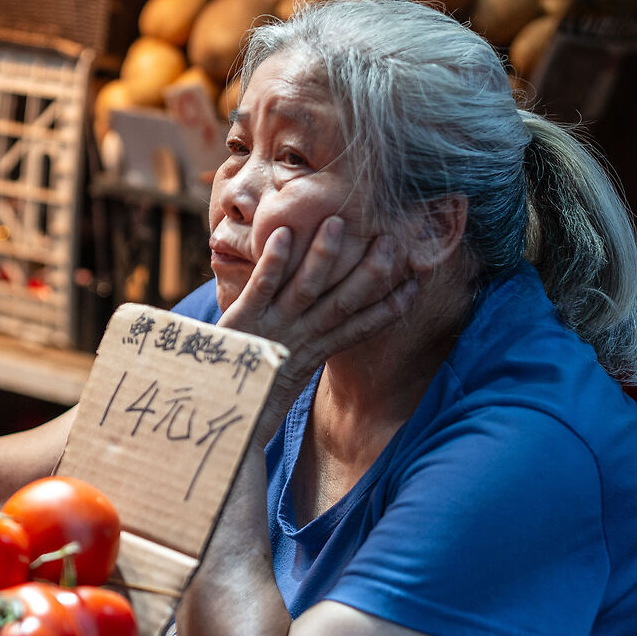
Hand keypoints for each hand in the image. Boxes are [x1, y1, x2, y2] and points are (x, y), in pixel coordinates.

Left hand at [217, 216, 418, 384]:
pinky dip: (273, 261)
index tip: (416, 284)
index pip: (360, 328)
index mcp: (315, 351)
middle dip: (369, 273)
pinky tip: (282, 233)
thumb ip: (312, 344)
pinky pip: (260, 288)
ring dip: (323, 257)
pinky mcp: (242, 321)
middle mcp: (299, 338)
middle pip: (342, 303)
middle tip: (392, 241)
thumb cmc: (255, 386)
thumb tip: (333, 325)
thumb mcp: (291, 367)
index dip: (389, 307)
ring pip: (305, 289)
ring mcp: (271, 328)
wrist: (221, 412)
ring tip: (336, 224)